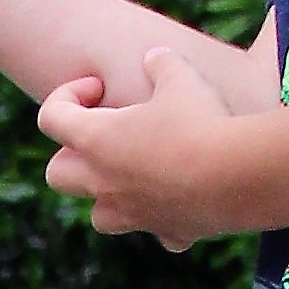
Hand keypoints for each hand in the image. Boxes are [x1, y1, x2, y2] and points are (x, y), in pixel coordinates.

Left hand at [37, 53, 260, 245]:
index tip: (98, 87)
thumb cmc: (201, 121)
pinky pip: (158, 230)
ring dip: (110, 195)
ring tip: (139, 172)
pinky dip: (165, 218)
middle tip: (107, 135)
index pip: (50, 117)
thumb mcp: (182, 77)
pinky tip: (188, 201)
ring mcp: (131, 213)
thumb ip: (162, 63)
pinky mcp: (166, 231)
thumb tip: (155, 57)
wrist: (238, 177)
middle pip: (57, 175)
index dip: (66, 96)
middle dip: (72, 155)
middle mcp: (103, 183)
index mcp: (96, 141)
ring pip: (99, 214)